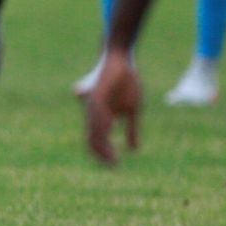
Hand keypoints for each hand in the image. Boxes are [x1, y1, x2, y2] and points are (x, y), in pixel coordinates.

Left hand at [85, 49, 140, 165]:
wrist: (120, 59)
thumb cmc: (125, 83)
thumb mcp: (131, 110)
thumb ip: (131, 129)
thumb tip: (134, 149)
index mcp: (99, 117)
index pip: (94, 141)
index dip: (103, 155)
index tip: (115, 166)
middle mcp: (92, 112)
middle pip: (92, 138)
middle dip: (102, 154)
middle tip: (114, 166)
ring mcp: (94, 102)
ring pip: (94, 127)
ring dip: (103, 143)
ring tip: (112, 155)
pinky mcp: (98, 92)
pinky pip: (97, 111)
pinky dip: (103, 122)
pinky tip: (109, 131)